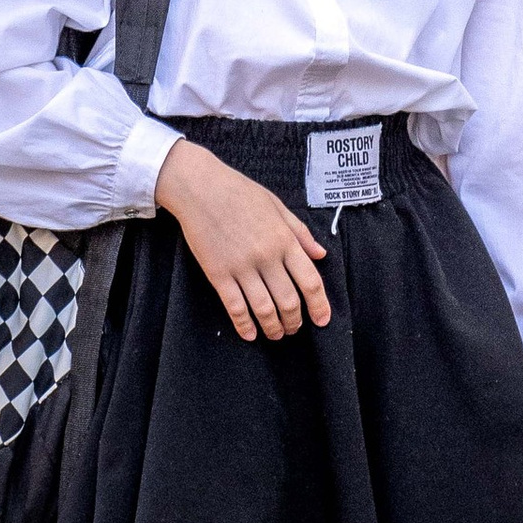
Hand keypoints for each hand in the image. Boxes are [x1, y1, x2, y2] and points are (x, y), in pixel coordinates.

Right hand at [156, 139, 332, 340]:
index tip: (322, 320)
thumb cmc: (240, 192)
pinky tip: (249, 334)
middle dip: (295, 321)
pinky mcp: (218, 273)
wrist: (200, 188)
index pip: (310, 281)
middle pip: (289, 301)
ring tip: (276, 334)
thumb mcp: (277, 206)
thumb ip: (300, 232)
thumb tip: (321, 255)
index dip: (319, 305)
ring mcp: (241, 266)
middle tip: (295, 329)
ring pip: (264, 309)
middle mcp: (266, 256)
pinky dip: (244, 325)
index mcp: (284, 240)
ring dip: (273, 328)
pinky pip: (235, 307)